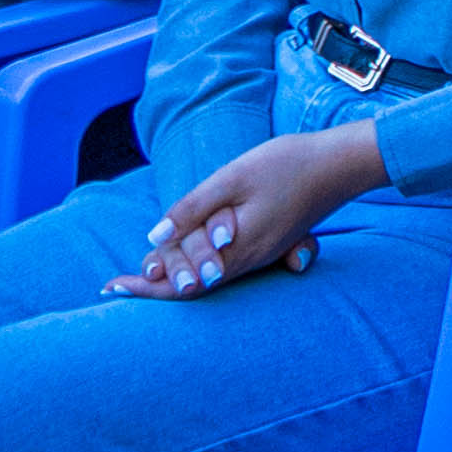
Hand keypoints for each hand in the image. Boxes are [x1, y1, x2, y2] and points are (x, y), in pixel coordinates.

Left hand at [111, 121, 384, 295]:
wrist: (339, 164)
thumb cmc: (286, 164)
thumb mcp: (232, 178)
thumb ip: (192, 208)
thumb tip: (154, 237)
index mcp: (237, 249)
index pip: (182, 283)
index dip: (145, 288)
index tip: (111, 286)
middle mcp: (249, 260)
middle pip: (193, 287)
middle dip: (153, 288)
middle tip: (116, 285)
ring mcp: (262, 254)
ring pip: (210, 279)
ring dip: (175, 277)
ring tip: (141, 274)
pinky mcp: (269, 244)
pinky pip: (227, 267)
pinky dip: (199, 267)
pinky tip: (186, 259)